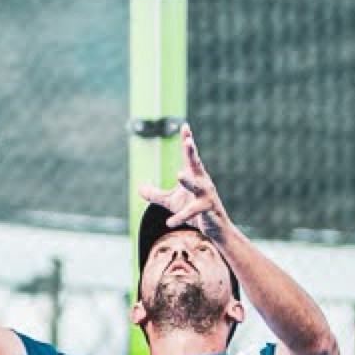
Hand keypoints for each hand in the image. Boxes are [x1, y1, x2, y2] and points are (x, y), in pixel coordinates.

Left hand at [139, 123, 230, 245]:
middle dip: (192, 153)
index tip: (184, 126)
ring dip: (188, 180)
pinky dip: (180, 216)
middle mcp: (202, 181)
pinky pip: (192, 212)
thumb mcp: (172, 202)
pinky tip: (169, 222)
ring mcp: (206, 195)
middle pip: (196, 164)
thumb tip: (140, 188)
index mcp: (194, 175)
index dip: (187, 140)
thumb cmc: (194, 210)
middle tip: (188, 142)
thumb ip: (156, 195)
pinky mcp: (208, 209)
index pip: (189, 156)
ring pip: (196, 186)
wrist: (215, 228)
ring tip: (179, 174)